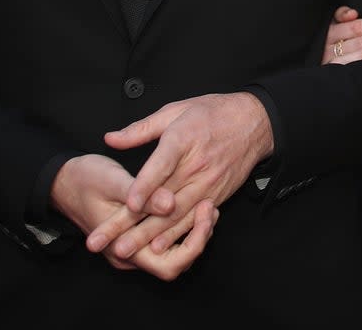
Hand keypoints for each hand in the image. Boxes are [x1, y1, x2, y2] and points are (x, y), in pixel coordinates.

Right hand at [51, 153, 217, 278]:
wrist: (63, 180)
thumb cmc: (85, 179)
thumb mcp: (113, 182)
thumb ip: (142, 196)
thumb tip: (170, 204)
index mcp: (121, 248)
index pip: (169, 265)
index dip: (194, 243)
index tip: (204, 211)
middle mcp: (129, 255)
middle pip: (177, 262)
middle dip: (199, 237)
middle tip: (210, 208)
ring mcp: (133, 247)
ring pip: (174, 251)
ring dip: (193, 230)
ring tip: (208, 203)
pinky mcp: (137, 235)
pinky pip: (167, 239)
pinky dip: (183, 224)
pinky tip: (194, 202)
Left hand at [90, 93, 272, 265]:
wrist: (254, 123)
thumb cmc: (213, 113)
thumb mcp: (176, 110)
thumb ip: (141, 128)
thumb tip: (110, 139)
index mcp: (184, 138)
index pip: (162, 165)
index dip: (145, 186)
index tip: (127, 204)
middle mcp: (196, 164)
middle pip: (162, 198)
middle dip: (132, 222)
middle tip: (108, 240)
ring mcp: (208, 183)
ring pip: (175, 214)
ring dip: (148, 235)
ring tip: (125, 250)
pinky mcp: (216, 195)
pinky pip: (192, 218)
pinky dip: (174, 234)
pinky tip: (158, 247)